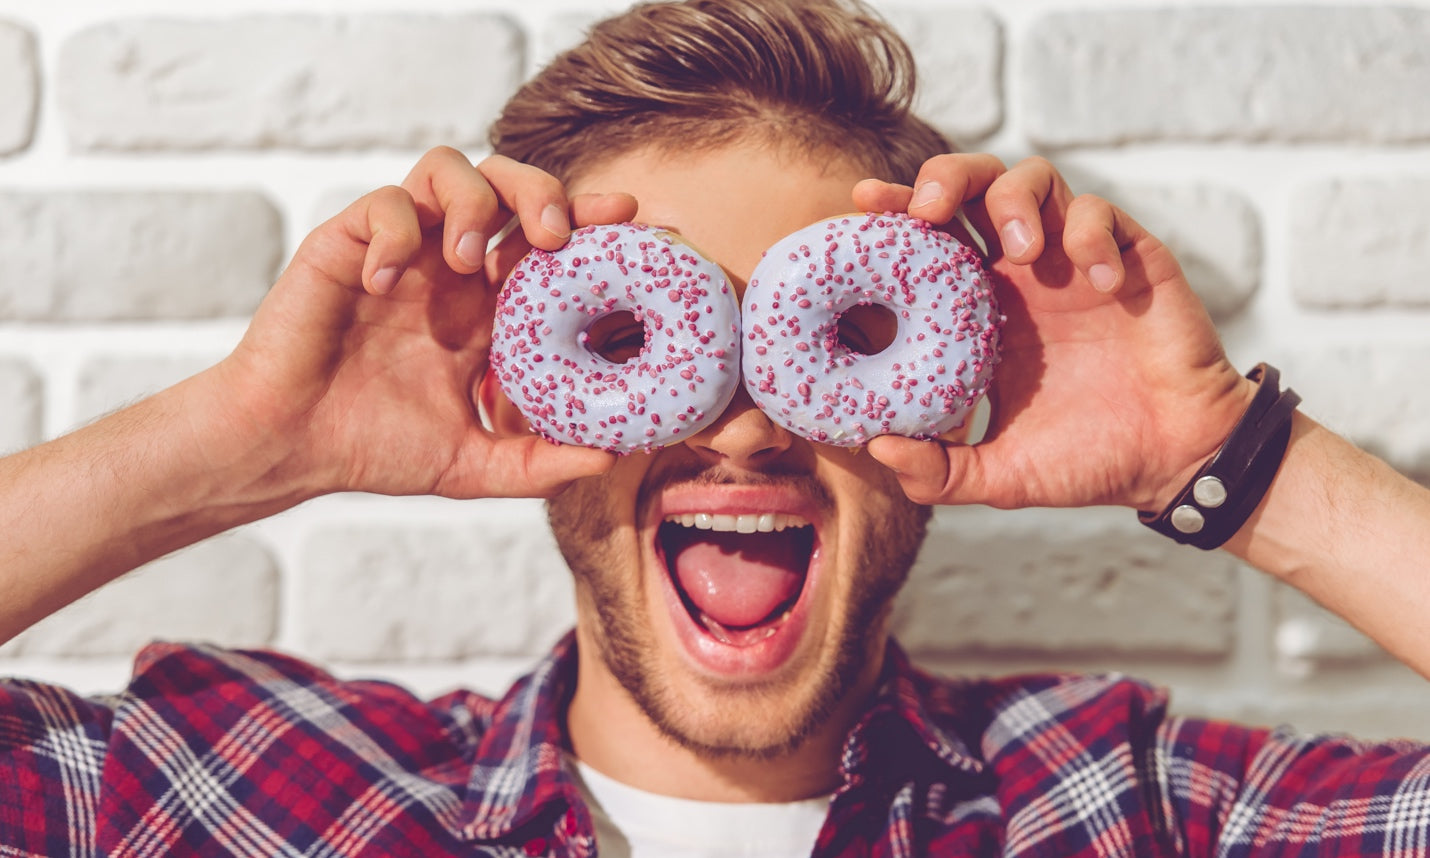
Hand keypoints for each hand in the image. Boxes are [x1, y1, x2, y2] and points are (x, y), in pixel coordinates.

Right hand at [212, 147, 634, 499]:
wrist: (288, 448)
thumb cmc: (373, 449)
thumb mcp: (472, 465)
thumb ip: (538, 463)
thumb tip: (613, 458)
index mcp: (485, 306)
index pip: (546, 242)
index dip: (588, 219)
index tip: (629, 219)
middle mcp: (448, 268)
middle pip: (508, 184)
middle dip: (541, 190)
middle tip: (555, 235)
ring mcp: (399, 251)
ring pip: (448, 168)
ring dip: (472, 202)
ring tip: (470, 260)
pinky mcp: (345, 245)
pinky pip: (383, 205)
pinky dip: (396, 232)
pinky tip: (386, 281)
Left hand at [853, 155, 1254, 510]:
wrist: (1174, 459)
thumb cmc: (1088, 460)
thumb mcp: (1001, 473)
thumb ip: (939, 471)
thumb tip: (875, 448)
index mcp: (981, 307)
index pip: (929, 240)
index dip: (896, 213)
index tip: (862, 204)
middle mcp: (1023, 273)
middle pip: (973, 185)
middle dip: (945, 177)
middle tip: (931, 208)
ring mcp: (1075, 259)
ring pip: (1034, 179)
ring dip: (1017, 199)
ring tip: (1025, 249)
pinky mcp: (1130, 256)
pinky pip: (1101, 213)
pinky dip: (1092, 236)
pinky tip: (1100, 285)